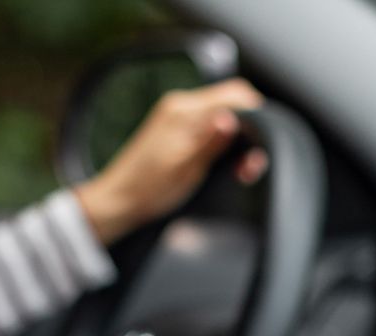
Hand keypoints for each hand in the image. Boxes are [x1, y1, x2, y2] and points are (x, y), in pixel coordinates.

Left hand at [75, 79, 268, 243]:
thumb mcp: (186, 170)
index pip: (235, 95)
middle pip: (233, 102)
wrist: (119, 200)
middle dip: (249, 132)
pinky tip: (222, 163)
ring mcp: (178, 115)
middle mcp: (181, 105)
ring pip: (224, 114)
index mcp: (184, 111)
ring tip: (238, 170)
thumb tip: (232, 119)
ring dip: (237, 139)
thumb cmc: (149, 190)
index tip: (256, 151)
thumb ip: (211, 142)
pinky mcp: (176, 127)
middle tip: (248, 168)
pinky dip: (222, 141)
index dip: (256, 120)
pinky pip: (209, 123)